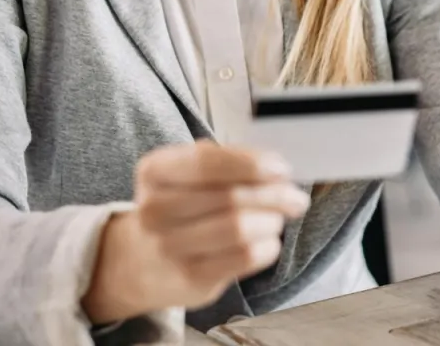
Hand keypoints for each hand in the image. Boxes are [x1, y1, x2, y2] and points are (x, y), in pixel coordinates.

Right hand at [83, 140, 309, 322]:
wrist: (144, 260)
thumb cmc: (180, 205)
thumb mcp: (189, 171)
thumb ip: (228, 161)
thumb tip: (276, 170)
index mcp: (155, 171)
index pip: (207, 163)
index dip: (251, 164)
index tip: (281, 169)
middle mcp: (154, 209)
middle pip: (230, 198)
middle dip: (275, 196)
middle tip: (295, 198)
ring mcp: (169, 247)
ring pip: (240, 230)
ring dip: (271, 221)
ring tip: (276, 219)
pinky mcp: (190, 278)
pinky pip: (245, 257)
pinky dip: (267, 246)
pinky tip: (266, 240)